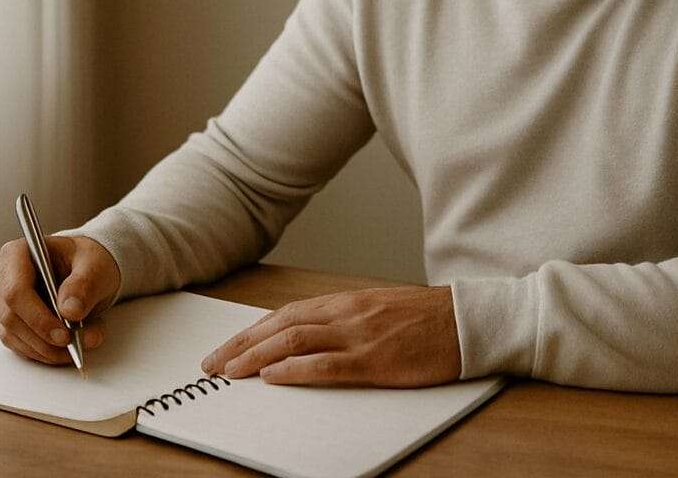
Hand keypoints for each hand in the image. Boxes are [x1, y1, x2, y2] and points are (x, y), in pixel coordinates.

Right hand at [0, 234, 121, 364]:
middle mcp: (3, 278)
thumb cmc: (88, 261)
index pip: (15, 290)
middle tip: (76, 344)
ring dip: (47, 349)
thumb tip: (70, 311)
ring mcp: (3, 303)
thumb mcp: (95, 265)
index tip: (64, 334)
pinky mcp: (11, 323)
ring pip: (14, 336)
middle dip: (45, 338)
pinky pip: (21, 345)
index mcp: (18, 254)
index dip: (37, 317)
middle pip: (12, 317)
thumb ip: (84, 284)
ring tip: (81, 344)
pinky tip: (68, 349)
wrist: (88, 271)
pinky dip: (45, 352)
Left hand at [199, 285, 460, 386]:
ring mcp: (359, 335)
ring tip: (230, 372)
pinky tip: (274, 377)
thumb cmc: (426, 319)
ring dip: (257, 357)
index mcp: (346, 301)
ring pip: (295, 341)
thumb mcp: (378, 310)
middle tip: (212, 365)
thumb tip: (308, 336)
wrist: (465, 321)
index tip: (226, 349)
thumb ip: (344, 320)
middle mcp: (346, 313)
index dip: (251, 332)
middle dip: (241, 346)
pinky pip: (327, 364)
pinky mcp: (375, 359)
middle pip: (280, 325)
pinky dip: (296, 370)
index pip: (286, 314)